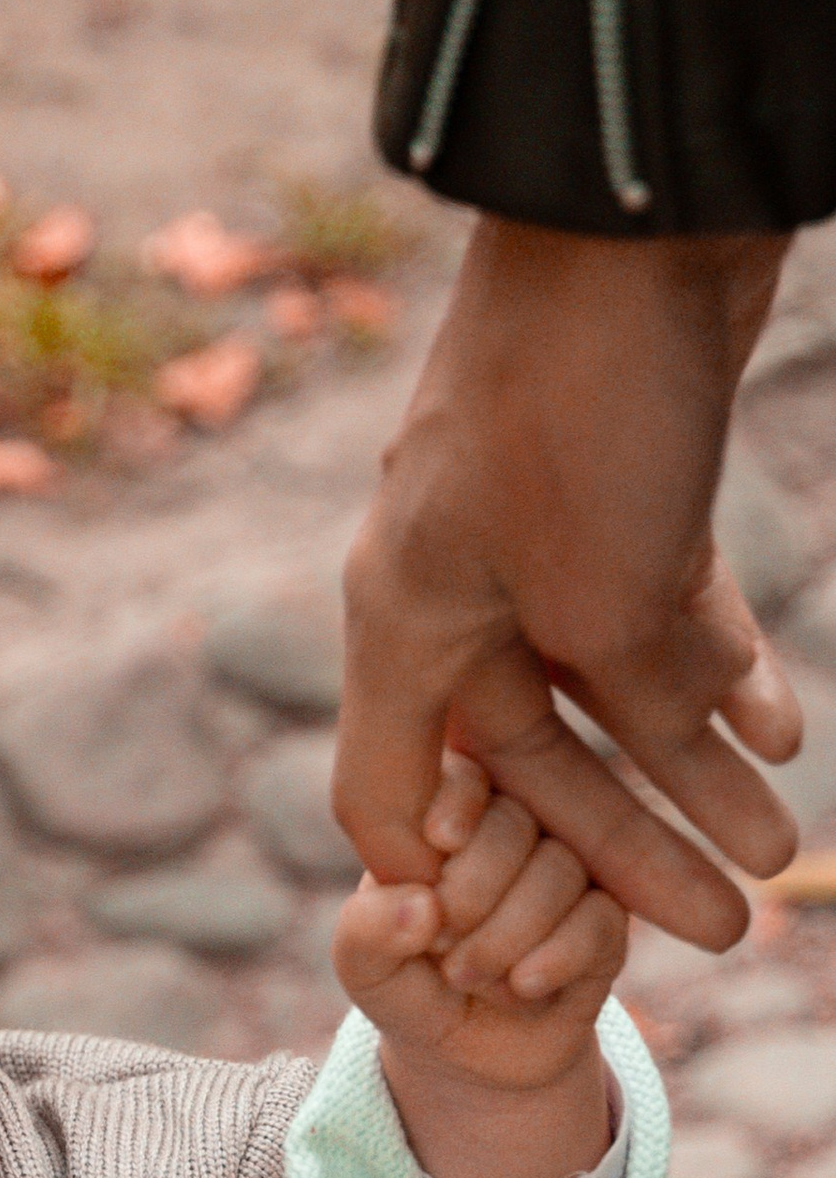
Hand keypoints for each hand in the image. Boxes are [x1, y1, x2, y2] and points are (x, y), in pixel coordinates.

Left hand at [332, 753, 626, 1177]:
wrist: (466, 1052)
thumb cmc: (408, 987)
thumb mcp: (366, 969)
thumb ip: (367, 933)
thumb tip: (420, 906)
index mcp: (448, 815)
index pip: (464, 775)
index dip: (458, 802)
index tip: (440, 843)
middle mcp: (514, 828)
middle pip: (513, 822)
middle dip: (472, 893)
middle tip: (442, 950)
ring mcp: (566, 869)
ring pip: (559, 870)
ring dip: (507, 936)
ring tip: (471, 979)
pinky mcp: (606, 918)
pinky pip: (600, 918)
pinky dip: (556, 958)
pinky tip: (522, 987)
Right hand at [334, 216, 801, 951]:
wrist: (637, 219)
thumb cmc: (585, 415)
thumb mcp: (608, 599)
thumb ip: (638, 701)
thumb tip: (690, 757)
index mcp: (409, 623)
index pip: (395, 801)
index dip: (449, 886)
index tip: (518, 958)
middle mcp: (456, 586)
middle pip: (536, 757)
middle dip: (637, 843)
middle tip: (728, 928)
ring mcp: (535, 533)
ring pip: (614, 687)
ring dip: (697, 767)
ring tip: (781, 848)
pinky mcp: (616, 485)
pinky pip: (660, 610)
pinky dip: (717, 667)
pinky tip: (778, 727)